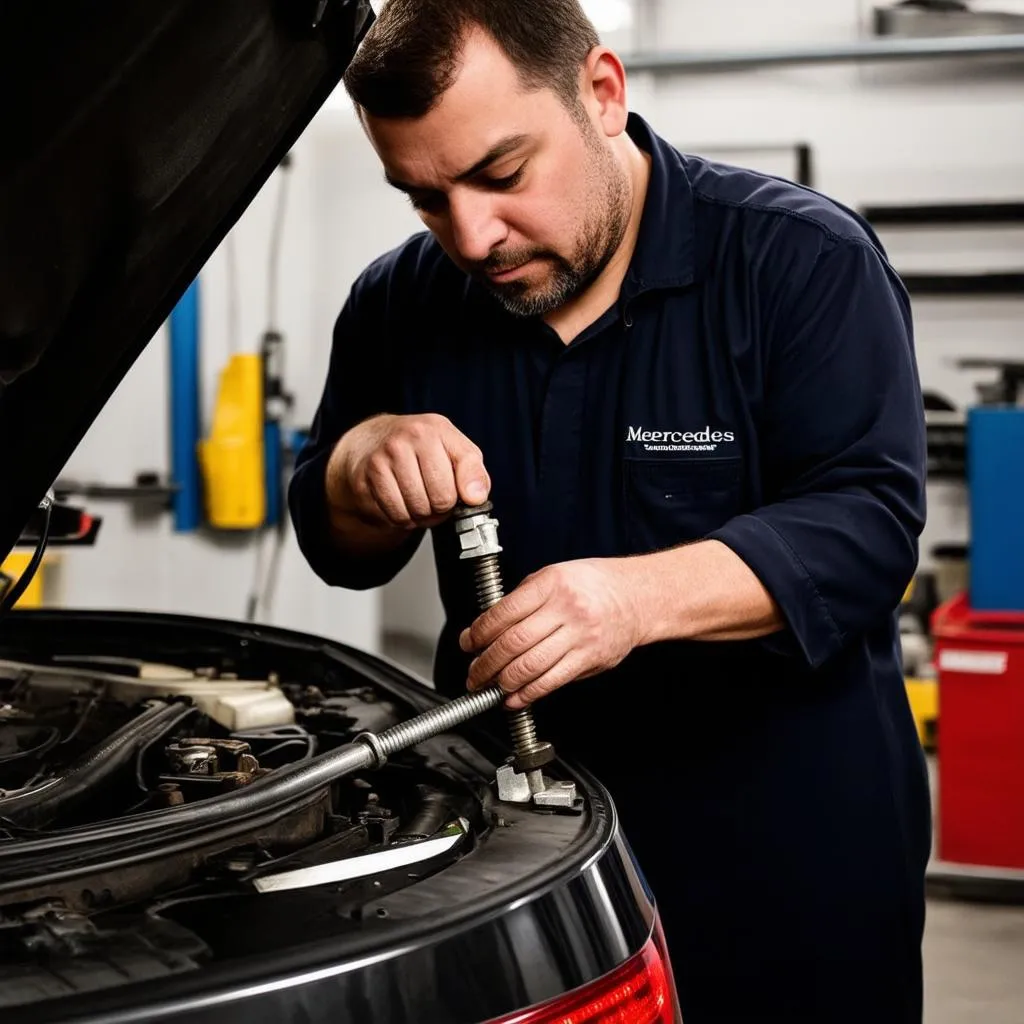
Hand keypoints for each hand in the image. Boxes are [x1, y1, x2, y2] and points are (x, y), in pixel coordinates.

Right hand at [328, 413, 489, 530]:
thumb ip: (473, 471)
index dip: (468, 492)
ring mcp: (383, 458)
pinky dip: (401, 518)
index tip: (466, 497)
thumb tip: (476, 496)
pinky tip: (400, 502)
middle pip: (440, 499)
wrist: (372, 442)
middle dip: (441, 508)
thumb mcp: (453, 450)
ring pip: (416, 511)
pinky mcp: (365, 479)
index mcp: (435, 429)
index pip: (465, 470)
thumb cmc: (420, 449)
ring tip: (418, 501)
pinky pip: (395, 516)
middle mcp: (408, 439)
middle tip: (435, 499)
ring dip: (420, 516)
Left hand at [459, 559, 642, 708]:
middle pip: (513, 642)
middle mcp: (566, 609)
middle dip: (486, 663)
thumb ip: (523, 599)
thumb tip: (488, 628)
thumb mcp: (555, 575)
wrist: (638, 597)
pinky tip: (514, 697)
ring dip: (503, 682)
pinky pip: (552, 681)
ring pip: (531, 666)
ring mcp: (580, 636)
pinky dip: (528, 694)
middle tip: (474, 673)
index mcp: (552, 584)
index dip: (479, 633)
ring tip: (490, 687)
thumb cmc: (595, 584)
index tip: (469, 643)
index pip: (504, 612)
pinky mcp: (589, 659)